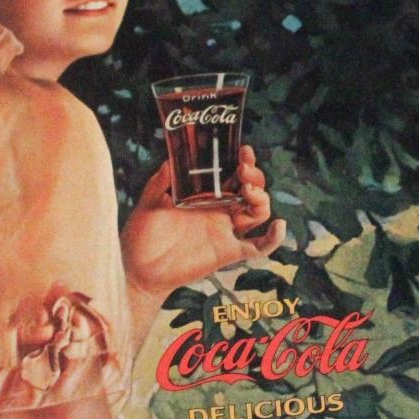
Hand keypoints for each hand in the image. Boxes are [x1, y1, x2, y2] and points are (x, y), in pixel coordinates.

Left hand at [120, 145, 288, 299]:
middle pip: (251, 189)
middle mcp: (220, 210)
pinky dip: (273, 239)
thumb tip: (171, 160)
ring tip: (249, 191)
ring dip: (261, 199)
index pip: (232, 174)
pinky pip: (258, 247)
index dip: (243, 162)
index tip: (243, 151)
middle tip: (243, 169)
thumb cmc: (142, 234)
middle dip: (254, 177)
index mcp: (205, 195)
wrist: (139, 268)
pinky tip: (279, 226)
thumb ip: (161, 182)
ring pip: (258, 212)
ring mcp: (226, 231)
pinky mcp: (228, 252)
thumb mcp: (149, 202)